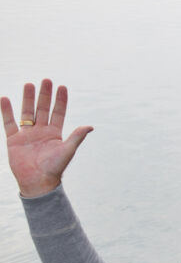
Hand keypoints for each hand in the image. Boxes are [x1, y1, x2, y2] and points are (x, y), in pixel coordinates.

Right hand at [3, 80, 91, 197]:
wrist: (38, 182)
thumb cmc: (54, 168)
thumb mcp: (67, 150)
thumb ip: (76, 137)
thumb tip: (90, 126)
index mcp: (55, 134)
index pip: (58, 113)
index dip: (60, 100)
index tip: (62, 87)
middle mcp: (41, 132)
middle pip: (43, 109)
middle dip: (45, 95)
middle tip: (46, 80)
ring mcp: (27, 135)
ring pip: (27, 112)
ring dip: (28, 99)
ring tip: (29, 84)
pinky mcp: (13, 140)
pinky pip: (9, 122)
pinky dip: (6, 111)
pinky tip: (5, 98)